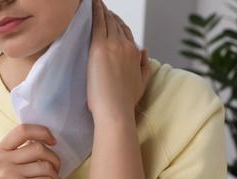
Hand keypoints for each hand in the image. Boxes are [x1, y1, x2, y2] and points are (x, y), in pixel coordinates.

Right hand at [0, 124, 60, 178]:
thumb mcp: (10, 169)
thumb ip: (22, 153)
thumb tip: (46, 138)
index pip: (22, 129)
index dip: (42, 131)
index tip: (53, 141)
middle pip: (39, 148)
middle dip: (54, 161)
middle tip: (52, 174)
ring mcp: (8, 174)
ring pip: (46, 166)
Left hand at [87, 0, 151, 120]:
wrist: (115, 110)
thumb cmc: (124, 101)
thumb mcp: (142, 83)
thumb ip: (145, 65)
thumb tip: (144, 50)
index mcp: (135, 54)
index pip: (126, 33)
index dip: (118, 25)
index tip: (111, 20)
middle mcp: (127, 46)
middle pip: (117, 24)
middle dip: (109, 15)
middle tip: (99, 7)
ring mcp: (113, 45)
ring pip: (108, 21)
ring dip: (101, 10)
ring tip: (94, 3)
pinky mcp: (99, 47)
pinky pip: (97, 23)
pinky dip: (95, 11)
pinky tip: (91, 4)